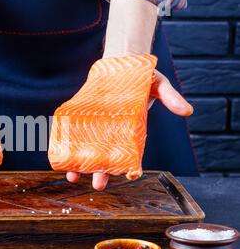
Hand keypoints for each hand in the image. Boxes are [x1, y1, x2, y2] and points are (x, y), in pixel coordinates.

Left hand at [66, 69, 192, 189]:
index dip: (131, 168)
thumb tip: (187, 111)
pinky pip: (73, 136)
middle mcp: (113, 134)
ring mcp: (96, 128)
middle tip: (99, 184)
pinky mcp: (82, 119)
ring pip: (87, 152)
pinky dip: (66, 146)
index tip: (131, 176)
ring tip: (73, 177)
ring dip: (80, 166)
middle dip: (102, 173)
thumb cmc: (140, 77)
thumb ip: (170, 97)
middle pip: (107, 159)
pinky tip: (60, 156)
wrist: (118, 63)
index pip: (132, 156)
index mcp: (132, 132)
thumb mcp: (158, 84)